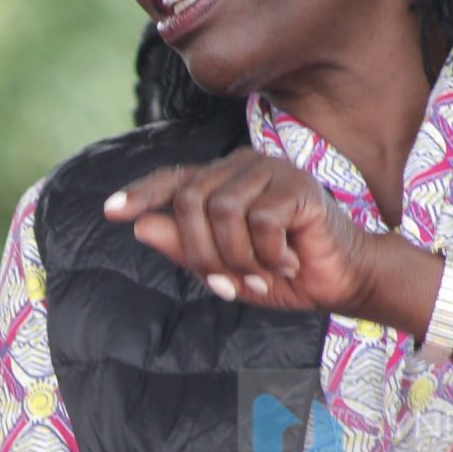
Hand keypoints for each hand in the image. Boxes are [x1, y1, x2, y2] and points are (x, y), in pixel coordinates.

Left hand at [105, 153, 394, 318]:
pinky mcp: (298, 187)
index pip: (173, 180)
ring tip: (260, 274)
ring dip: (236, 256)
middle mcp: (242, 167)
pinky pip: (261, 219)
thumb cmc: (282, 273)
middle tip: (226, 284)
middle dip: (200, 252)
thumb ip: (185, 248)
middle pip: (191, 200)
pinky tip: (287, 261)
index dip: (141, 194)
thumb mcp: (225, 269)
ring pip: (223, 210)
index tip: (111, 211)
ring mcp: (271, 171)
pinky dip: (268, 252)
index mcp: (221, 182)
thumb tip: (139, 227)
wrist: (342, 280)